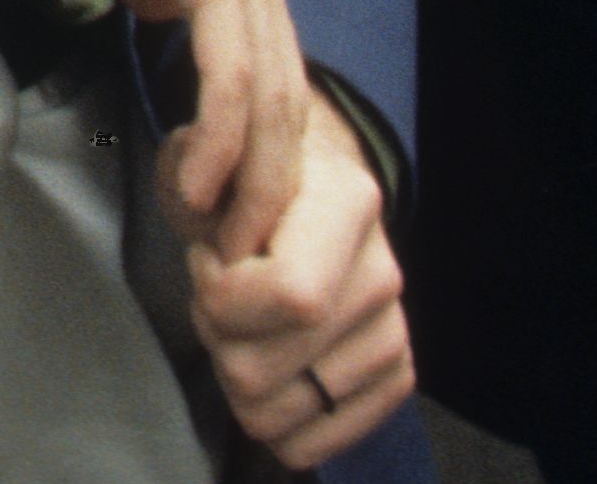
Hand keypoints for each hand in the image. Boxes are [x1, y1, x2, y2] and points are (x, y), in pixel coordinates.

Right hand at [63, 0, 308, 260]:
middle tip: (240, 248)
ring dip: (252, 184)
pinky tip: (202, 188)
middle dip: (266, 183)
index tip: (224, 195)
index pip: (266, 63)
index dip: (253, 137)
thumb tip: (155, 5)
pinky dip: (223, 146)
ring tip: (228, 242)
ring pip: (270, 104)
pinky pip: (232, 81)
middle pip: (285, 99)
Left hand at [183, 102, 410, 468]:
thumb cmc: (241, 177)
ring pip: (276, 413)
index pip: (292, 296)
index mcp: (348, 202)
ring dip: (235, 375)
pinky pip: (308, 445)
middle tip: (218, 296)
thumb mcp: (207, 150)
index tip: (207, 259)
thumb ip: (206, 163)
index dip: (222, 294)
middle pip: (262, 369)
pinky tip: (264, 367)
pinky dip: (267, 420)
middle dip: (214, 337)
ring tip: (244, 324)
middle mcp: (382, 273)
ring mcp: (392, 332)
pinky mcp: (391, 377)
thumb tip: (204, 212)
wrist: (302, 190)